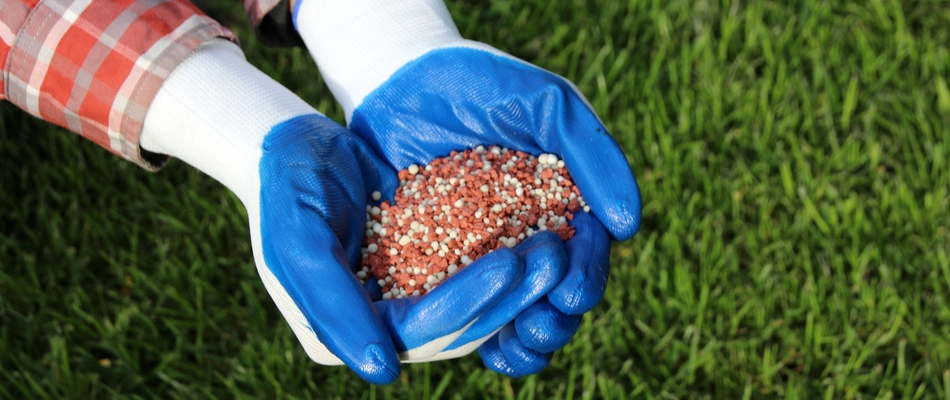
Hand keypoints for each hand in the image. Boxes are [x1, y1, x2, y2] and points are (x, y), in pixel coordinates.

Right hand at [139, 41, 536, 382]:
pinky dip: (503, 261)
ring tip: (556, 247)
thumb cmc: (286, 189)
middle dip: (506, 295)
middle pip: (455, 325)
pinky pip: (470, 275)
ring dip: (516, 283)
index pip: (417, 331)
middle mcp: (376, 329)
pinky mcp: (422, 273)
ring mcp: (402, 302)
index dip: (466, 302)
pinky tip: (541, 234)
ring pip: (472, 306)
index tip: (511, 265)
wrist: (291, 146)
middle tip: (551, 256)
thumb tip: (382, 372)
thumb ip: (333, 308)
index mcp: (342, 335)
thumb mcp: (299, 244)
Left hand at [294, 0, 641, 375]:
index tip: (572, 292)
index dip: (585, 277)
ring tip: (517, 342)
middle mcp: (528, 238)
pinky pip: (459, 309)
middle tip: (544, 324)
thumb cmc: (483, 85)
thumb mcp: (548, 105)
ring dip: (523, 339)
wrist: (403, 78)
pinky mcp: (435, 265)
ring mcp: (482, 256)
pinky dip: (473, 333)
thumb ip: (594, 155)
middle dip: (556, 319)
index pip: (586, 253)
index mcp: (564, 206)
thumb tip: (629, 226)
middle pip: (553, 295)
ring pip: (513, 313)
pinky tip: (480, 347)